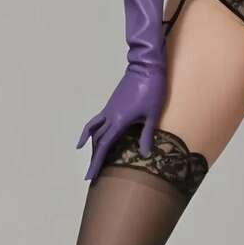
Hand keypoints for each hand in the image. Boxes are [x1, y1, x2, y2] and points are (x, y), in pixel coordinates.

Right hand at [75, 61, 166, 182]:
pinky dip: (92, 131)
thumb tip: (144, 154)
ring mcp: (109, 109)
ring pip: (94, 131)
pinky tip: (91, 138)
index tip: (90, 176)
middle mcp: (110, 116)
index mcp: (120, 120)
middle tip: (90, 177)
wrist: (146, 67)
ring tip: (92, 160)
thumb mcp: (152, 114)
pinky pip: (97, 121)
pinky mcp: (112, 105)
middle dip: (94, 160)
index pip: (104, 146)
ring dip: (91, 147)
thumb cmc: (152, 89)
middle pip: (97, 141)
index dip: (97, 163)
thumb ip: (146, 134)